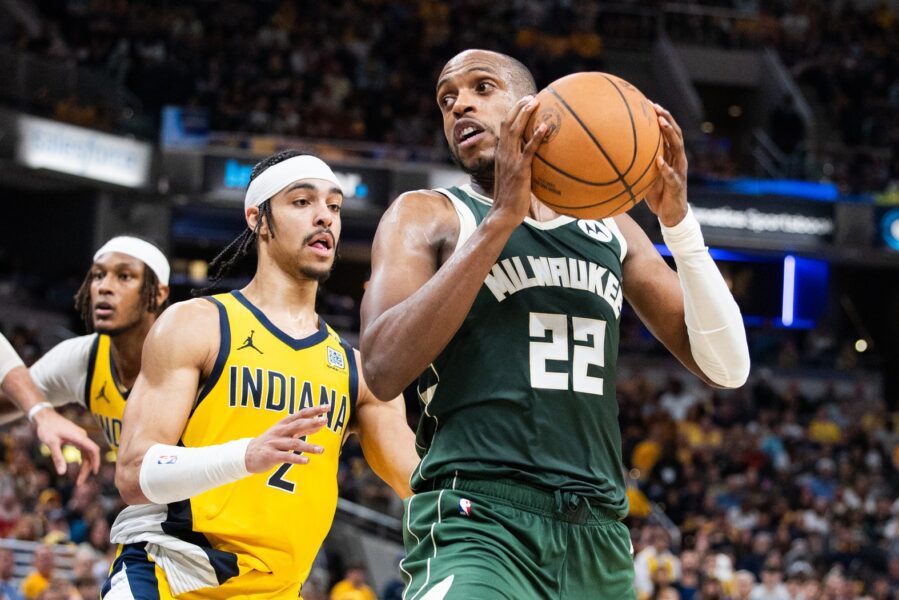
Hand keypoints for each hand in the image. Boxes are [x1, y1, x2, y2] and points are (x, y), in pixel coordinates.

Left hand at [32, 408, 100, 484]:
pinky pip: (84, 450)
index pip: (93, 450)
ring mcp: (80, 437)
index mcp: (79, 437)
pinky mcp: (76, 438)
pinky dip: (83, 459)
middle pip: (91, 454)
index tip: (94, 473)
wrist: (45, 416)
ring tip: (79, 478)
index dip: (96, 461)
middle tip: (79, 483)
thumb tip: (62, 473)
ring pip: (87, 453)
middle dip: (87, 469)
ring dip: (85, 466)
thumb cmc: (47, 428)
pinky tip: (80, 465)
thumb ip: (57, 457)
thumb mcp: (51, 443)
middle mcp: (82, 437)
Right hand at [244, 404, 329, 472]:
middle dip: (311, 422)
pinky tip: (306, 461)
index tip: (327, 407)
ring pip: (294, 443)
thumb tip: (321, 422)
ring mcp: (275, 443)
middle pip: (297, 425)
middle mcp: (280, 431)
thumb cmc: (271, 442)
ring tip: (322, 450)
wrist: (247, 454)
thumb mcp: (285, 432)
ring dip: (309, 446)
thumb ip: (303, 428)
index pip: (301, 414)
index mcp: (284, 424)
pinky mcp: (271, 456)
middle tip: (325, 420)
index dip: (314, 410)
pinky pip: (285, 457)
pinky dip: (296, 458)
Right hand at [488, 95, 548, 228]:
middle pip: (508, 123)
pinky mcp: (519, 170)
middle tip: (532, 97)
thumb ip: (522, 165)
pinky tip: (546, 127)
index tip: (525, 102)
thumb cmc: (512, 198)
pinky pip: (528, 150)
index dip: (514, 113)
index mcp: (501, 154)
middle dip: (519, 107)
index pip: (505, 128)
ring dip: (525, 115)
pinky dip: (536, 137)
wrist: (504, 213)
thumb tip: (536, 160)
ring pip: (515, 131)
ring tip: (536, 102)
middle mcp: (503, 154)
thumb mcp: (514, 177)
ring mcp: (510, 161)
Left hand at [644, 103, 688, 227]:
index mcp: (671, 155)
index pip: (668, 132)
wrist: (671, 215)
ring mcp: (679, 171)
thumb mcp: (646, 175)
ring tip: (662, 124)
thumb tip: (616, 154)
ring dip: (670, 135)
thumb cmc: (658, 193)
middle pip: (676, 134)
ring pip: (678, 149)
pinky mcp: (678, 185)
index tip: (649, 104)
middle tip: (657, 108)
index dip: (662, 117)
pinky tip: (659, 161)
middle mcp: (677, 159)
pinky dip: (666, 168)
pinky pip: (672, 175)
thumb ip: (639, 163)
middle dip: (667, 119)